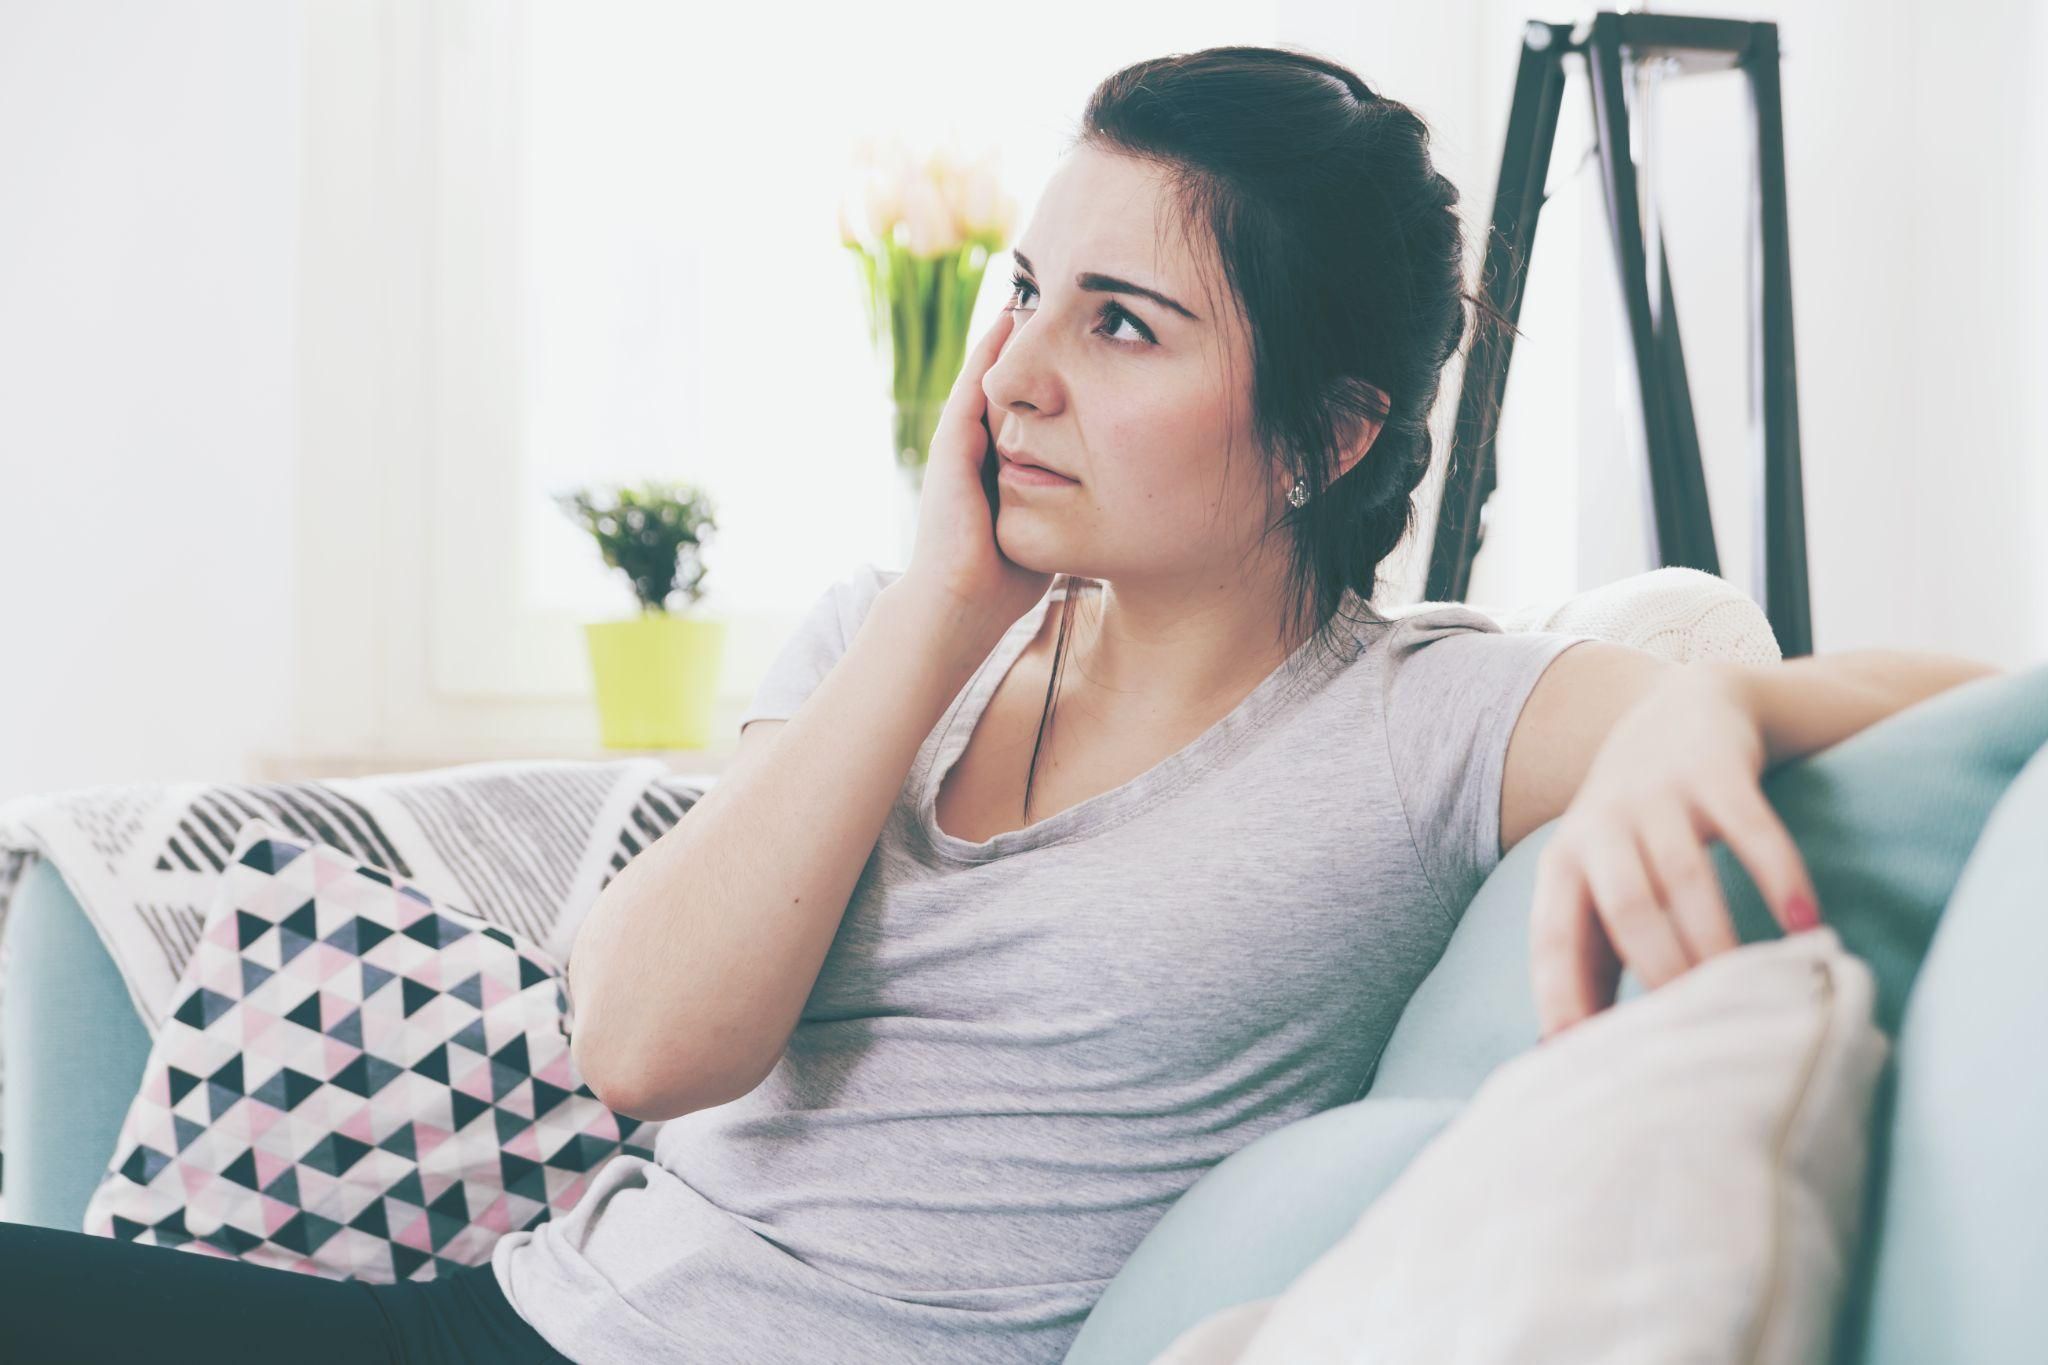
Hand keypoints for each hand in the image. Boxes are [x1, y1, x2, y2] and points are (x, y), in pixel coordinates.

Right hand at [899, 309, 1055, 629]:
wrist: (960, 609)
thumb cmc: (1009, 580)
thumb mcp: (1057, 525)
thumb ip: (1080, 500)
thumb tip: (1130, 486)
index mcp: (1003, 463)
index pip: (1033, 403)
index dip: (1055, 370)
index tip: (1081, 334)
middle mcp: (979, 448)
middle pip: (1012, 381)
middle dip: (1032, 341)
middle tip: (1055, 293)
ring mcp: (960, 446)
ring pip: (989, 377)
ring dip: (1006, 336)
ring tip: (1030, 291)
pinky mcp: (948, 449)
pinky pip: (969, 390)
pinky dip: (986, 354)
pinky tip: (1004, 322)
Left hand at [1530, 666, 1823, 1041]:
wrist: (1678, 712)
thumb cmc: (1632, 831)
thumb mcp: (1596, 883)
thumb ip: (1590, 956)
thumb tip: (1572, 1050)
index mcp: (1563, 864)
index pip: (1553, 937)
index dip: (1564, 993)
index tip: (1582, 1053)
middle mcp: (1600, 826)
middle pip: (1627, 909)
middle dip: (1663, 971)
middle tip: (1701, 1027)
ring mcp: (1659, 795)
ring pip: (1684, 875)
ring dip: (1719, 937)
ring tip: (1755, 988)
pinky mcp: (1716, 770)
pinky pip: (1751, 826)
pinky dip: (1779, 876)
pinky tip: (1806, 923)